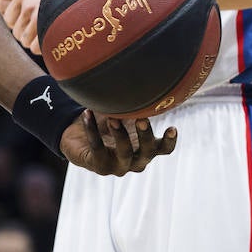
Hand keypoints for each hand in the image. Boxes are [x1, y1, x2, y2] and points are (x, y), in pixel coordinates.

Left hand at [3, 0, 47, 53]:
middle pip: (16, 32)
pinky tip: (51, 43)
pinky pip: (35, 47)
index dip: (21, 26)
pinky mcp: (47, 26)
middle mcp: (27, 2)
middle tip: (43, 33)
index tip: (33, 25)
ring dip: (35, 42)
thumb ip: (29, 3)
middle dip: (28, 36)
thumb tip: (10, 25)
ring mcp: (37, 13)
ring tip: (48, 36)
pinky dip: (42, 49)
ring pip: (24, 41)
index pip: (9, 19)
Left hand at [60, 110, 176, 176]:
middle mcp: (137, 161)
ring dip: (120, 134)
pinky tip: (87, 113)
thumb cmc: (106, 124)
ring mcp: (119, 167)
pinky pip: (97, 148)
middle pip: (147, 151)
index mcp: (146, 149)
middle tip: (141, 119)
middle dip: (145, 135)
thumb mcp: (122, 115)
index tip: (172, 128)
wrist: (79, 139)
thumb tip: (137, 84)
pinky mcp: (101, 167)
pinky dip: (92, 130)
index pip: (163, 149)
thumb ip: (132, 107)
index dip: (169, 141)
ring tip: (112, 118)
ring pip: (124, 152)